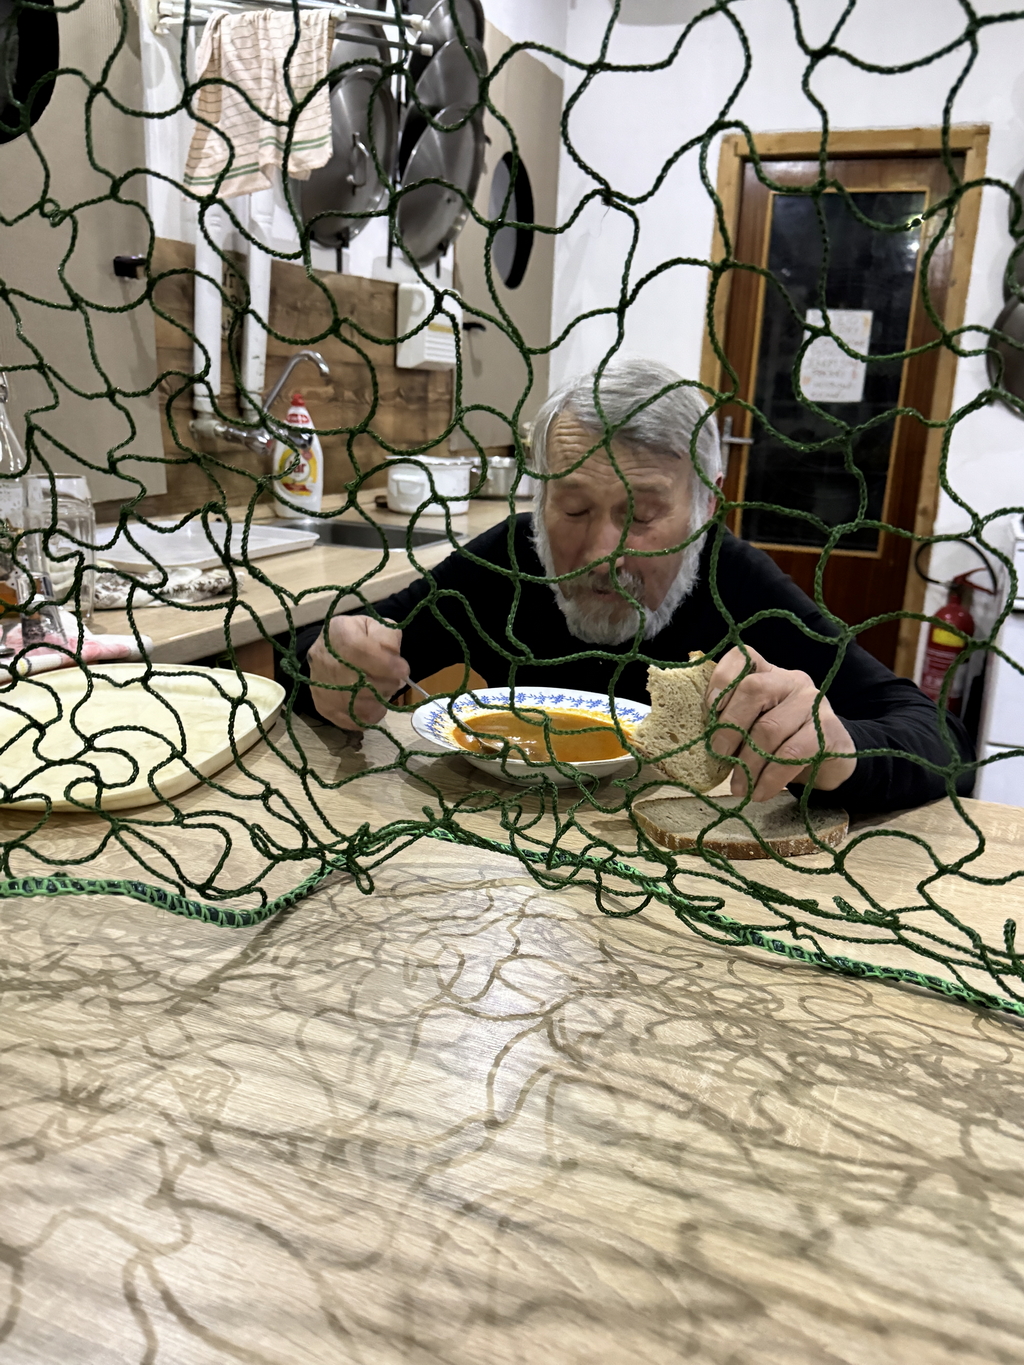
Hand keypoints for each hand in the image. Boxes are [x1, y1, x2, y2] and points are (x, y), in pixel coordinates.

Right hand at [306, 615, 408, 730]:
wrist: (330, 651)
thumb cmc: (358, 637)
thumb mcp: (375, 626)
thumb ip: (389, 638)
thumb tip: (394, 661)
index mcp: (339, 634)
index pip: (364, 654)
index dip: (389, 666)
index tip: (403, 670)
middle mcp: (324, 661)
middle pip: (364, 683)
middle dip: (388, 684)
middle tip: (393, 679)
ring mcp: (321, 687)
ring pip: (361, 705)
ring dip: (379, 700)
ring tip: (381, 689)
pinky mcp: (323, 707)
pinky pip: (355, 720)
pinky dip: (370, 714)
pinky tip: (373, 702)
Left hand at [706, 645, 856, 801]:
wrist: (831, 761)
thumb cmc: (781, 741)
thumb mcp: (755, 724)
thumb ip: (732, 721)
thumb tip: (701, 739)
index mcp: (768, 673)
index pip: (743, 657)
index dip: (722, 679)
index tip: (708, 708)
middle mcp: (791, 681)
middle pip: (753, 690)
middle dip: (729, 727)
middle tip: (718, 756)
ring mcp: (812, 703)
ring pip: (770, 728)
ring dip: (748, 763)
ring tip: (739, 787)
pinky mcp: (826, 731)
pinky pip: (791, 754)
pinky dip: (770, 778)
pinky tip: (759, 792)